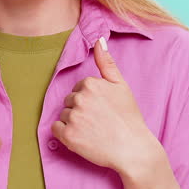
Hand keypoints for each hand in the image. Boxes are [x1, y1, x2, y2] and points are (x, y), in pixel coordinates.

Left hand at [51, 36, 159, 174]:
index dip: (91, 100)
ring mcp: (73, 118)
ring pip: (64, 115)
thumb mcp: (121, 86)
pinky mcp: (68, 136)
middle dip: (81, 109)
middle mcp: (79, 99)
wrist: (133, 149)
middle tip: (99, 120)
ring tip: (93, 130)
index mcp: (90, 84)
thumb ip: (107, 63)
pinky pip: (56, 128)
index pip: (79, 88)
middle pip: (70, 101)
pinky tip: (82, 137)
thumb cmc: (128, 117)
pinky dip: (65, 134)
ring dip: (74, 122)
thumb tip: (98, 39)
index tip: (103, 109)